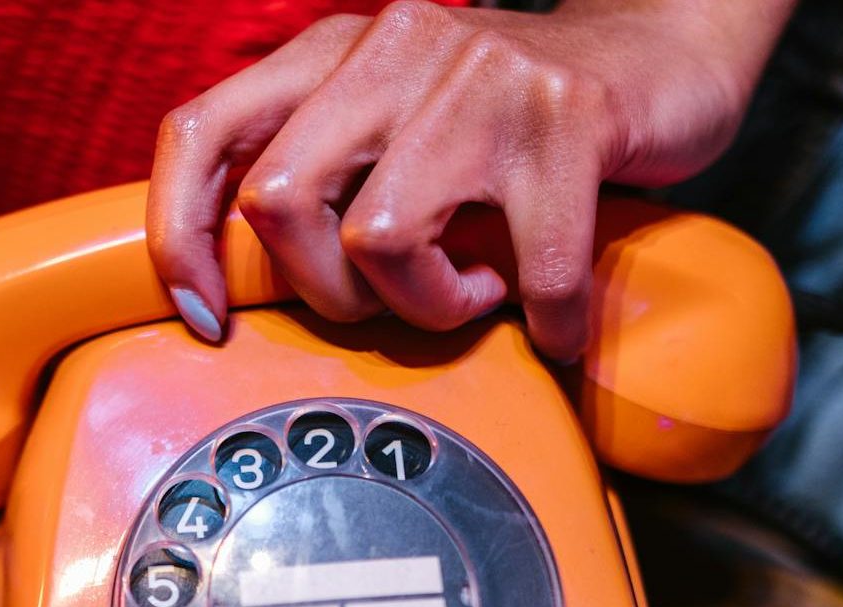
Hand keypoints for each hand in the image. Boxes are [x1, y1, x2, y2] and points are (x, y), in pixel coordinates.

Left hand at [148, 0, 794, 358]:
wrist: (662, 56)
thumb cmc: (513, 122)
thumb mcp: (394, 128)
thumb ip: (322, 174)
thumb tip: (236, 284)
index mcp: (335, 54)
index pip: (202, 132)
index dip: (181, 234)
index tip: (206, 315)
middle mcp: (394, 49)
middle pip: (278, 199)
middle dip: (325, 291)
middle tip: (387, 302)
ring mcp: (479, 77)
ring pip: (377, 238)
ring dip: (425, 306)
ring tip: (472, 294)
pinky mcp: (565, 118)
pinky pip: (527, 266)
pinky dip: (542, 318)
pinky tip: (552, 321)